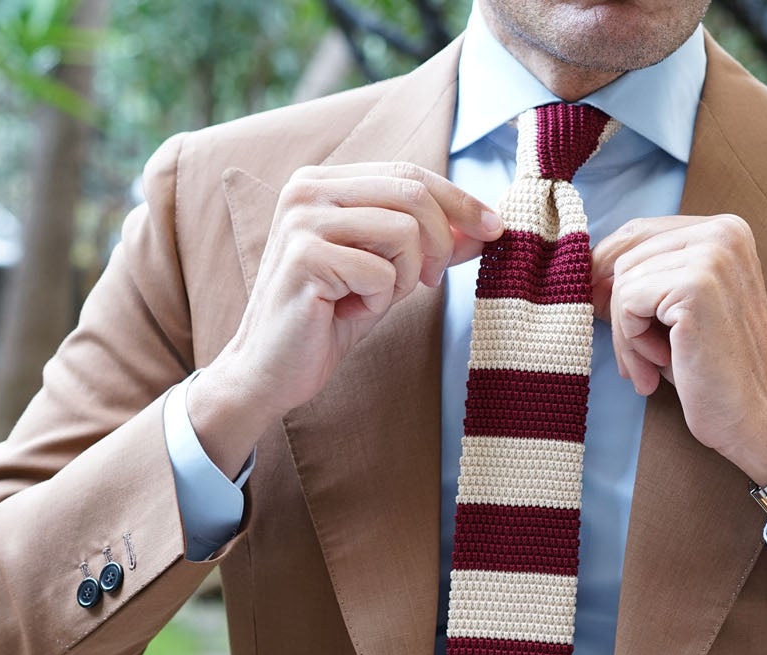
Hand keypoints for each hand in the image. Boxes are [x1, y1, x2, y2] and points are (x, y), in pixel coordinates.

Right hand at [190, 162, 502, 474]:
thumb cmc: (329, 319)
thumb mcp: (389, 272)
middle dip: (439, 243)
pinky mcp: (304, 257)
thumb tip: (486, 226)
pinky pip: (381, 272)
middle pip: (413, 194)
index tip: (494, 229)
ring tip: (373, 298)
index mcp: (323, 181)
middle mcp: (307, 189)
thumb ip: (430, 244)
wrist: (271, 369)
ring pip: (403, 231)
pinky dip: (378, 300)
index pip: (409, 173)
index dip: (459, 200)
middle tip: (427, 283)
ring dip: (405, 276)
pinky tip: (348, 311)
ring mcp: (301, 220)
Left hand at [590, 215, 766, 482]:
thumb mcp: (674, 313)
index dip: (610, 275)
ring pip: (623, 282)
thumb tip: (586, 270)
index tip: (608, 316)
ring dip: (627, 335)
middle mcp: (723, 232)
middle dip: (621, 313)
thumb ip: (643, 280)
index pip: (638, 232)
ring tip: (653, 367)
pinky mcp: (696, 286)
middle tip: (640, 361)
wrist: (757, 417)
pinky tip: (660, 367)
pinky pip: (627, 303)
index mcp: (725, 229)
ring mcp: (712, 255)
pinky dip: (632, 343)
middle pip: (626, 256)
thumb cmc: (714, 371)